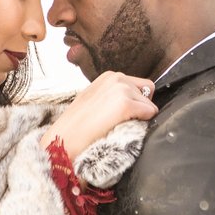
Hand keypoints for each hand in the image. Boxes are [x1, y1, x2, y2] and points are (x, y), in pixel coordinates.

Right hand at [42, 72, 157, 159]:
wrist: (64, 138)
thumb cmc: (78, 125)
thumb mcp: (94, 99)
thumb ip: (113, 95)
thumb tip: (135, 102)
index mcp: (109, 76)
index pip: (140, 85)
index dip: (135, 101)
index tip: (118, 114)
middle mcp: (117, 77)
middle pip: (148, 92)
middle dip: (140, 107)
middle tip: (119, 121)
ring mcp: (121, 89)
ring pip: (149, 104)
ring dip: (140, 117)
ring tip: (117, 125)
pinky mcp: (125, 103)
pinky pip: (150, 113)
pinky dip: (142, 122)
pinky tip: (122, 127)